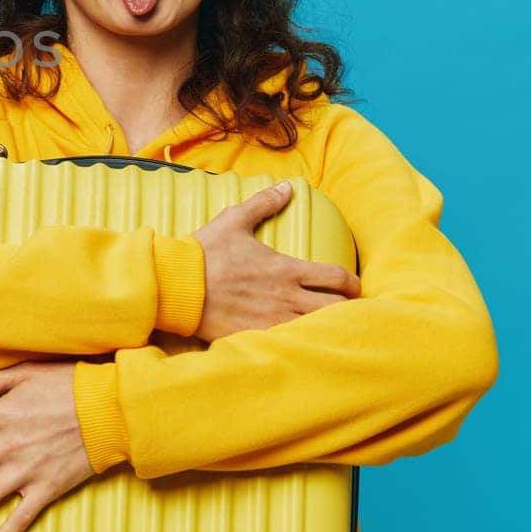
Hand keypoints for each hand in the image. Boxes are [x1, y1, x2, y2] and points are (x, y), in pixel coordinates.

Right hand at [193, 180, 360, 341]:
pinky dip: (301, 342)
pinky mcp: (257, 336)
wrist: (177, 283)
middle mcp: (286, 296)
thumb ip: (263, 203)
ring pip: (318, 329)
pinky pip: (291, 344)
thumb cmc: (205, 252)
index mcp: (286, 269)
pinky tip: (301, 342)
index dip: (352, 283)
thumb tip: (287, 187)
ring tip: (328, 327)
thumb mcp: (234, 220)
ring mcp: (273, 319)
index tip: (352, 286)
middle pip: (337, 308)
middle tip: (346, 308)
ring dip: (327, 327)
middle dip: (348, 308)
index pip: (337, 277)